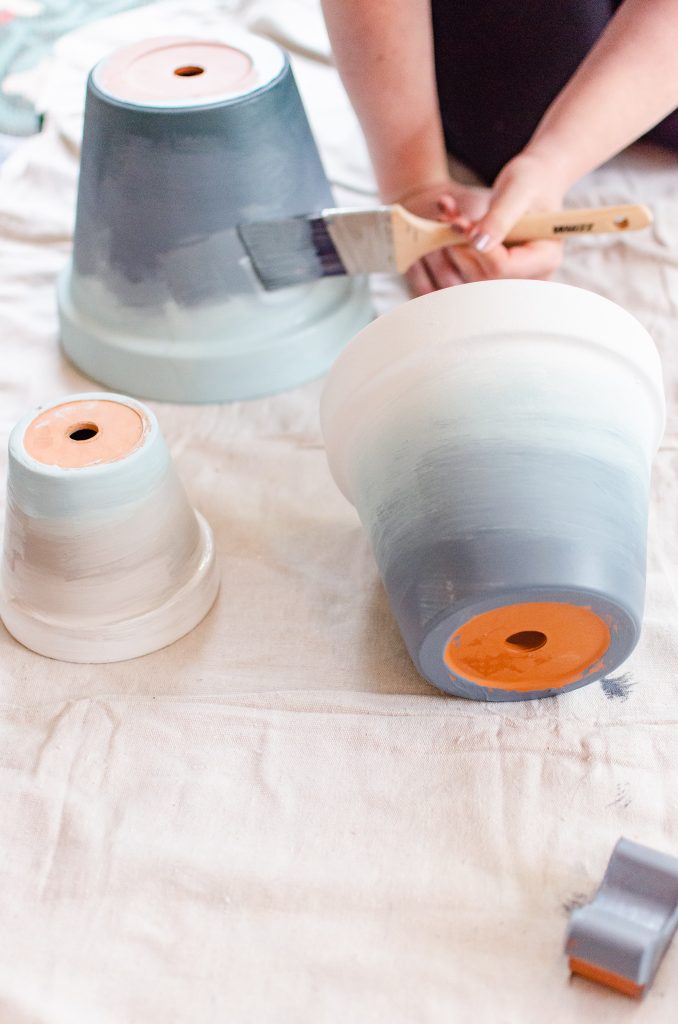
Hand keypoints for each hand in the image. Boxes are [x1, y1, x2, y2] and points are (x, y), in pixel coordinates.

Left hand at [399, 155, 565, 294]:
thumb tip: (478, 243)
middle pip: (484, 276)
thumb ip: (499, 218)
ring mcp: (514, 278)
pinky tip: (453, 222)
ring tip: (450, 213)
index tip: (458, 222)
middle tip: (450, 215)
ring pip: (471, 274)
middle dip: (461, 246)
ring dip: (454, 244)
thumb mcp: (518, 191)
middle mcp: (532, 275)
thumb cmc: (533, 181)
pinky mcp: (497, 274)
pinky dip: (456, 246)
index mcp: (546, 258)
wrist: (533, 184)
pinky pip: (468, 268)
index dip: (476, 247)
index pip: (502, 268)